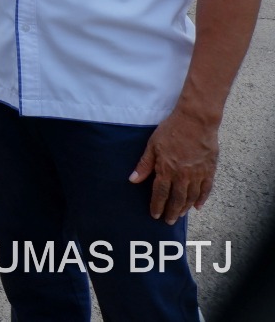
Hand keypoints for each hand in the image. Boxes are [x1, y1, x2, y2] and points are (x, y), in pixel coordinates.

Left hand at [129, 106, 219, 223]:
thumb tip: (133, 180)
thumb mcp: (152, 145)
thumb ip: (144, 164)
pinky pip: (206, 189)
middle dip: (172, 212)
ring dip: (185, 207)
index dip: (157, 205)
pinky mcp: (209, 170)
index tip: (155, 215)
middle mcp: (183, 175)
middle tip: (169, 221)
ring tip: (180, 215)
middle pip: (177, 199)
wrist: (196, 120)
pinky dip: (202, 199)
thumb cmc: (171, 130)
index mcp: (167, 169)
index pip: (160, 193)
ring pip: (191, 197)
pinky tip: (198, 206)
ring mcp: (198, 174)